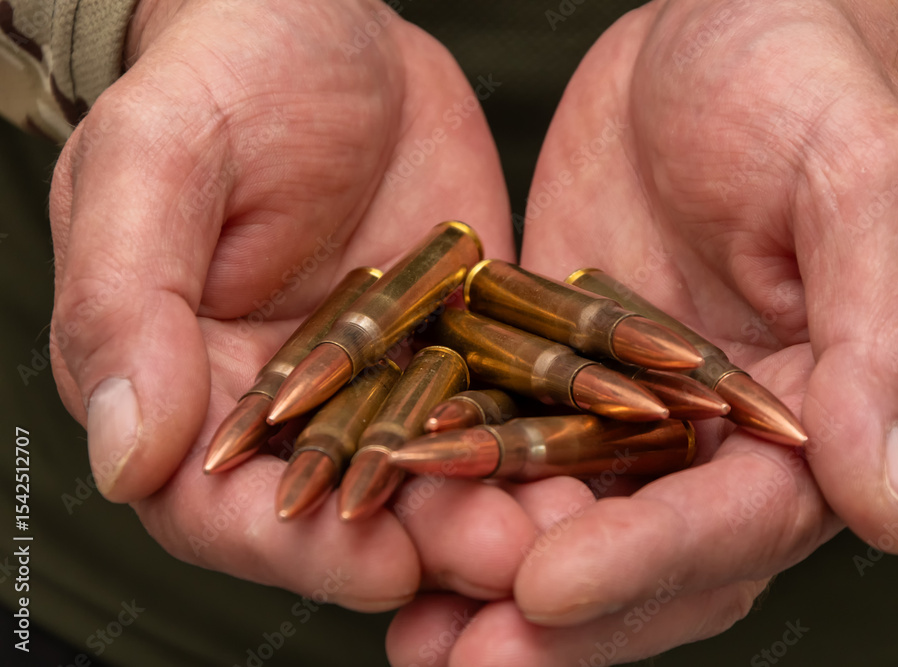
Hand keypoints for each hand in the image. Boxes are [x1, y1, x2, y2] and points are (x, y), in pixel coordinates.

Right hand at [47, 0, 517, 606]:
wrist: (328, 28)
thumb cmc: (225, 76)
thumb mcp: (156, 160)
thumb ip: (121, 300)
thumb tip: (128, 457)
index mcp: (187, 381)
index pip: (218, 507)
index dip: (292, 551)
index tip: (379, 564)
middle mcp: (285, 404)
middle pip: (345, 510)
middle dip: (426, 542)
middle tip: (508, 559)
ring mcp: (380, 380)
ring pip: (434, 472)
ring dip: (501, 509)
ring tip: (574, 526)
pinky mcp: (456, 345)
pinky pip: (499, 403)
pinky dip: (547, 436)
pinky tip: (605, 455)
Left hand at [386, 0, 897, 661]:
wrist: (721, 27)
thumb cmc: (808, 81)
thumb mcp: (863, 181)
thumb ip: (886, 338)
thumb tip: (893, 508)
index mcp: (816, 411)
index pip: (734, 521)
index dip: (646, 562)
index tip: (550, 587)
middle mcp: (721, 435)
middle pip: (644, 558)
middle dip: (555, 618)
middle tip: (458, 660)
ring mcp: (633, 409)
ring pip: (565, 522)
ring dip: (487, 587)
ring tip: (410, 637)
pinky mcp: (560, 369)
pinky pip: (507, 446)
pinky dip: (457, 495)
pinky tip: (394, 533)